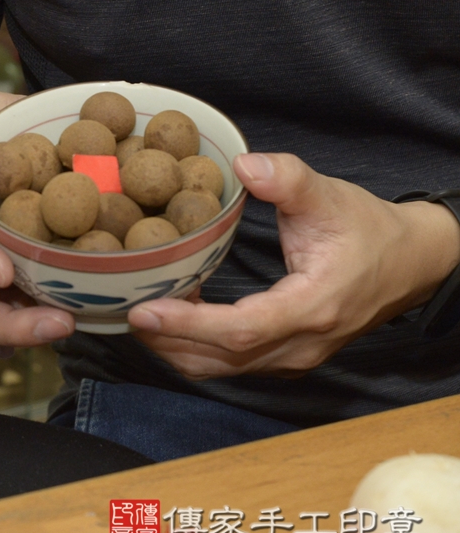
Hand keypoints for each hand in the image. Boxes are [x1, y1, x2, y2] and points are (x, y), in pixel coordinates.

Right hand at [0, 94, 76, 346]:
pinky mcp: (25, 289)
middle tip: (56, 324)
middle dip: (5, 323)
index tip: (2, 271)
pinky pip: (29, 318)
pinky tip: (78, 329)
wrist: (37, 152)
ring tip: (70, 328)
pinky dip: (45, 329)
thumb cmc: (10, 133)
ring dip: (28, 332)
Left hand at [128, 153, 459, 378]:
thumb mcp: (331, 195)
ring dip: (175, 348)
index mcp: (313, 307)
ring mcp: (295, 357)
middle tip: (121, 311)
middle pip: (222, 357)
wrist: (412, 262)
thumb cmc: (368, 228)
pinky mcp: (286, 357)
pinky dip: (194, 347)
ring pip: (222, 368)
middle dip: (166, 340)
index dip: (189, 325)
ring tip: (136, 315)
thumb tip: (245, 164)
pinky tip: (171, 317)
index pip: (242, 330)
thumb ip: (288, 179)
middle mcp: (302, 344)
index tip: (144, 311)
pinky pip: (232, 364)